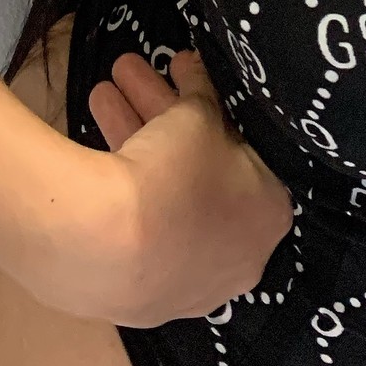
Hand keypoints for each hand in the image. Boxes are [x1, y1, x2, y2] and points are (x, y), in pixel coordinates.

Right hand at [89, 47, 294, 327]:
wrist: (105, 247)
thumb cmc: (178, 175)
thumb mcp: (197, 115)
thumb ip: (203, 91)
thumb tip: (196, 70)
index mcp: (269, 217)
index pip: (245, 149)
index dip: (211, 104)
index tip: (181, 76)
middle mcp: (235, 257)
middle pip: (197, 168)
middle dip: (160, 112)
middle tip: (130, 72)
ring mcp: (185, 284)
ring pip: (161, 193)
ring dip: (133, 132)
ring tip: (103, 88)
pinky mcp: (138, 295)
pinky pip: (136, 225)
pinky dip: (119, 179)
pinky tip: (96, 131)